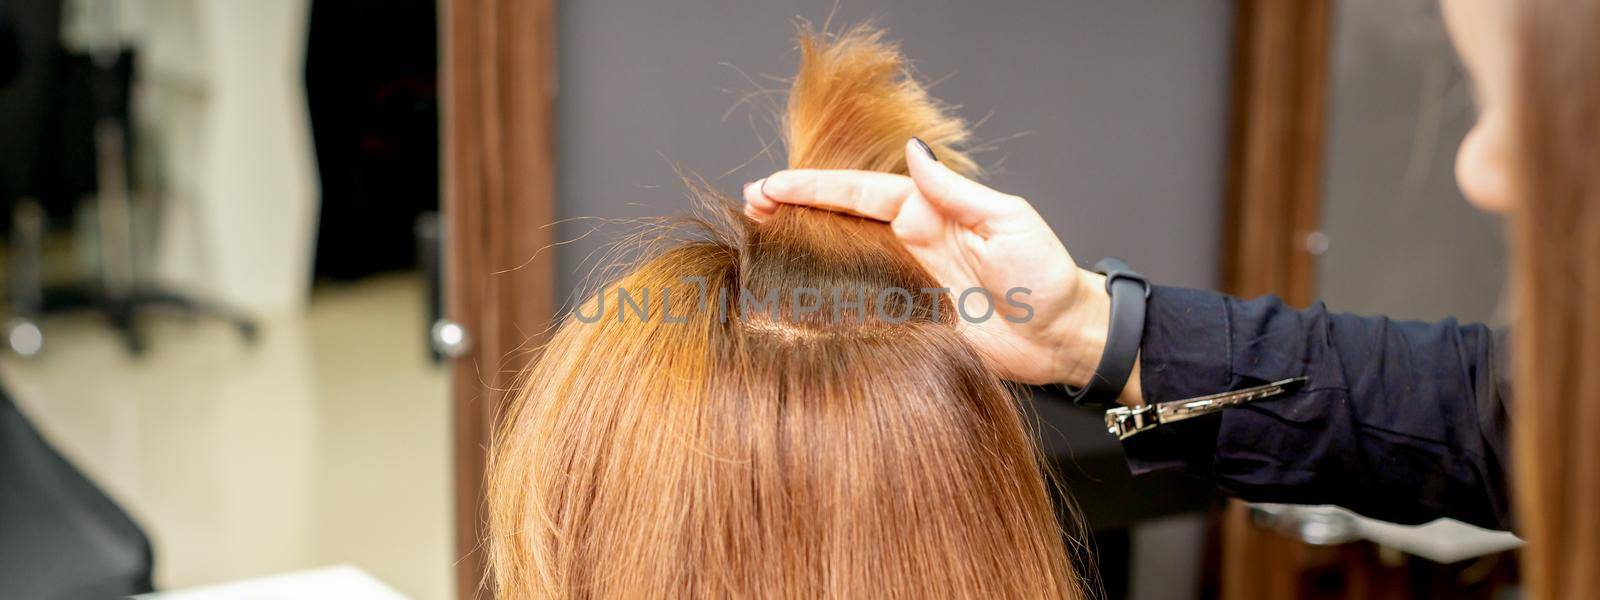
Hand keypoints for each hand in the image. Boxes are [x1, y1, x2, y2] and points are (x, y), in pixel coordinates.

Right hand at [746, 139, 1138, 402]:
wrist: (1063, 336)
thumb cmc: (1044, 273)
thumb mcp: (1004, 219)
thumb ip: (954, 190)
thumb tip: (914, 150)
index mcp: (929, 213)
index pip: (860, 193)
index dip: (813, 188)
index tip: (771, 186)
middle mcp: (912, 244)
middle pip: (840, 222)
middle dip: (794, 211)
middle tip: (748, 207)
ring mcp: (907, 284)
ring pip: (842, 262)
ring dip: (801, 251)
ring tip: (757, 243)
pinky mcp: (910, 323)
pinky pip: (860, 309)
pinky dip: (826, 301)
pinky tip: (794, 299)